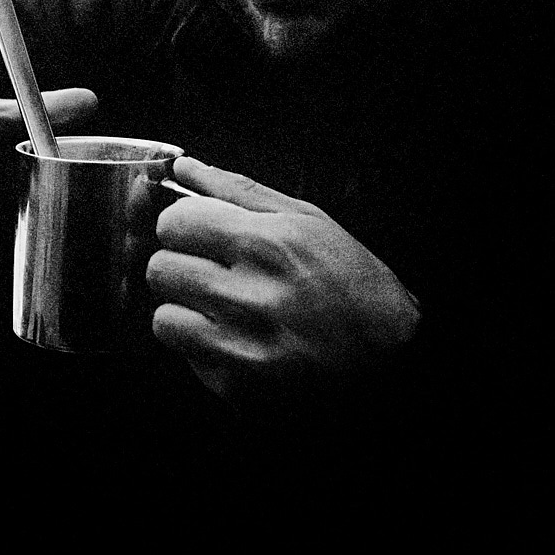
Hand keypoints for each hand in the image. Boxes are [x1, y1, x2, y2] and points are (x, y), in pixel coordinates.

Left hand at [147, 158, 419, 402]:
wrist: (394, 361)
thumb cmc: (353, 285)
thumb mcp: (308, 222)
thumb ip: (238, 190)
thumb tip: (183, 166)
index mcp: (269, 245)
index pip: (173, 223)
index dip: (182, 227)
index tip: (199, 235)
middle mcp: (252, 296)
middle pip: (160, 270)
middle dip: (180, 267)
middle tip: (212, 274)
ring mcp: (243, 348)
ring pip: (163, 319)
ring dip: (185, 312)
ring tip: (223, 311)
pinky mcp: (238, 387)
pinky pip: (187, 359)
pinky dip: (204, 350)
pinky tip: (240, 342)